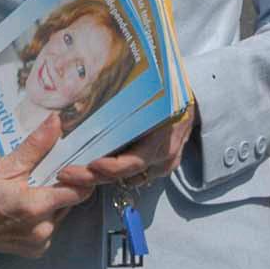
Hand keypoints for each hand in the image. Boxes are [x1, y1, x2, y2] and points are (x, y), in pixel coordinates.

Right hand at [0, 115, 95, 257]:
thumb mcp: (7, 166)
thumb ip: (36, 146)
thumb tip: (56, 121)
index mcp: (34, 207)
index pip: (79, 192)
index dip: (79, 177)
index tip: (68, 167)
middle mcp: (41, 230)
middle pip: (70, 203)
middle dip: (62, 188)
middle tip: (43, 176)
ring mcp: (38, 244)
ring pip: (62, 215)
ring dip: (54, 203)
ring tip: (31, 192)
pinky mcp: (35, 251)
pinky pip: (51, 229)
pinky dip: (45, 218)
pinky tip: (27, 209)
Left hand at [69, 104, 197, 191]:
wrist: (201, 96)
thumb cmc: (172, 90)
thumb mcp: (149, 92)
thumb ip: (121, 102)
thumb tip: (81, 102)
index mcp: (161, 137)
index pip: (132, 162)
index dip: (108, 168)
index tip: (89, 165)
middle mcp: (164, 155)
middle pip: (125, 174)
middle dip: (94, 176)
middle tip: (68, 174)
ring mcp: (166, 162)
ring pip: (131, 178)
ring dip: (106, 176)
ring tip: (79, 169)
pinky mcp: (166, 164)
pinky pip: (140, 174)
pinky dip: (122, 172)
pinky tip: (103, 164)